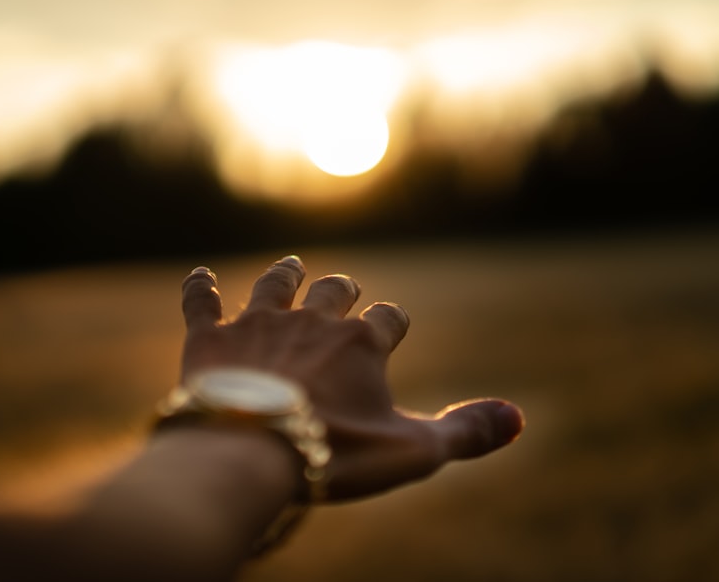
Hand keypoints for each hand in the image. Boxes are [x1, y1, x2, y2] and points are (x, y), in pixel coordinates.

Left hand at [180, 255, 523, 500]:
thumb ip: (467, 432)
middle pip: (335, 291)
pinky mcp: (210, 338)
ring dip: (286, 274)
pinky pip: (201, 302)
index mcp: (362, 343)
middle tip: (345, 288)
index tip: (393, 325)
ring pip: (275, 285)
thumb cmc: (336, 454)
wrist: (251, 451)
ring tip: (293, 264)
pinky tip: (199, 276)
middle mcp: (312, 320)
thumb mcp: (414, 451)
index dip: (393, 322)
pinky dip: (199, 288)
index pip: (389, 319)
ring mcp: (258, 323)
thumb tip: (520, 417)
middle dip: (344, 289)